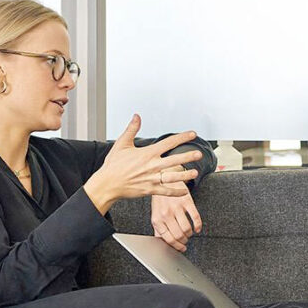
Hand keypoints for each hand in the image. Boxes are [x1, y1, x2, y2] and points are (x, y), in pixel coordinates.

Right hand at [84, 115, 202, 212]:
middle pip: (174, 160)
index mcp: (147, 153)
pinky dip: (176, 191)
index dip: (182, 138)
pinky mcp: (150, 190)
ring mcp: (151, 179)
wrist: (107, 184)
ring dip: (185, 175)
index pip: (168, 143)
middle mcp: (151, 166)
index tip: (192, 134)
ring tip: (195, 173)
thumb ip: (132, 129)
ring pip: (173, 176)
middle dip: (188, 157)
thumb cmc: (114, 164)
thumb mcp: (122, 144)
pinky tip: (185, 191)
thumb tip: (137, 116)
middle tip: (199, 154)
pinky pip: (166, 191)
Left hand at [151, 192, 202, 252]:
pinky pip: (195, 217)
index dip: (176, 246)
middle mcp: (166, 214)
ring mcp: (176, 207)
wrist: (165, 179)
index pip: (168, 239)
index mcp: (157, 219)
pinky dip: (198, 225)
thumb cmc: (161, 199)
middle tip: (186, 241)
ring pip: (187, 229)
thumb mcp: (156, 214)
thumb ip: (159, 229)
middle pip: (178, 235)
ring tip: (189, 233)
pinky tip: (197, 228)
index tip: (182, 248)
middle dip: (184, 241)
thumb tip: (163, 243)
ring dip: (190, 234)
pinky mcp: (186, 201)